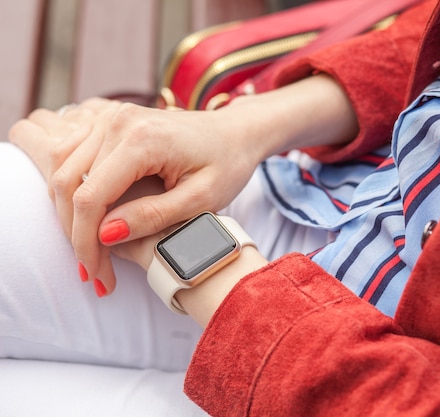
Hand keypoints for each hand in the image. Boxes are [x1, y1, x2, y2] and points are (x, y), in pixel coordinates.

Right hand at [10, 100, 264, 294]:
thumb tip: (106, 235)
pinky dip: (75, 196)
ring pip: (64, 172)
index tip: (96, 275)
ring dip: (70, 218)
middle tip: (94, 275)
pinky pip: (74, 160)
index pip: (90, 196)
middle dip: (76, 236)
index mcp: (142, 138)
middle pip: (69, 185)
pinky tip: (90, 226)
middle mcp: (119, 122)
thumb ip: (153, 215)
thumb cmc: (227, 164)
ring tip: (92, 257)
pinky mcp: (109, 124)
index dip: (86, 242)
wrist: (236, 133)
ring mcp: (111, 118)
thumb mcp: (201, 198)